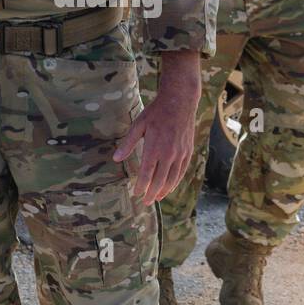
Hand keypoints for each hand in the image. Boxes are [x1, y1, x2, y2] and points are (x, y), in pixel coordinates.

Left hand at [113, 50, 200, 204]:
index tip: (135, 194)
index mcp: (154, 147)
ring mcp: (180, 154)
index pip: (147, 174)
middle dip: (151, 193)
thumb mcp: (139, 125)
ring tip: (156, 199)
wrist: (180, 102)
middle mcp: (168, 153)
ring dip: (164, 191)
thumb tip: (116, 159)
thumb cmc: (156, 112)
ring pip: (172, 179)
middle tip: (145, 202)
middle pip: (159, 180)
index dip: (141, 186)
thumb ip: (128, 144)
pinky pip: (181, 172)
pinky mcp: (187, 152)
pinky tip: (169, 187)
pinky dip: (175, 182)